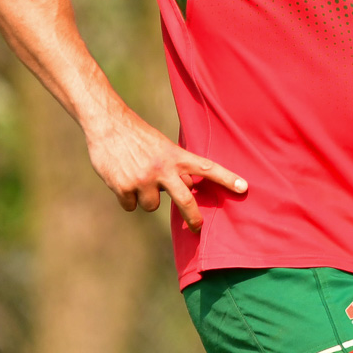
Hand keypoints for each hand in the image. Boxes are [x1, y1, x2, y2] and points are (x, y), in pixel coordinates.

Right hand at [82, 103, 246, 230]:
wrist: (107, 124)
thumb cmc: (138, 136)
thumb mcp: (163, 146)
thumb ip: (176, 166)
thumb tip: (188, 188)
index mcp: (176, 156)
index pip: (207, 168)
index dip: (227, 179)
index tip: (244, 188)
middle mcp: (163, 169)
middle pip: (185, 201)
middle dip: (193, 217)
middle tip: (198, 228)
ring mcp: (143, 180)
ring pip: (152, 206)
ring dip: (145, 197)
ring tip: (136, 176)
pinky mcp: (124, 187)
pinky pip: (131, 206)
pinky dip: (126, 198)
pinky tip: (120, 179)